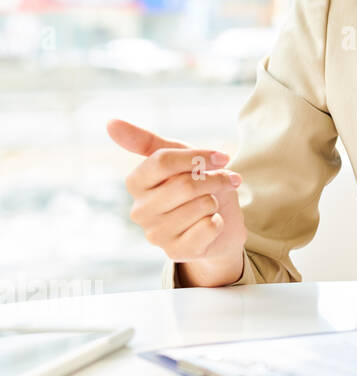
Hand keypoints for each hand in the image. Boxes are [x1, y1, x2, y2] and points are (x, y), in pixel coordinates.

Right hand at [106, 118, 246, 281]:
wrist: (220, 223)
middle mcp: (140, 210)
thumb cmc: (196, 185)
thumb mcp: (178, 157)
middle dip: (215, 180)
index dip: (197, 157)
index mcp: (136, 183)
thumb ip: (145, 141)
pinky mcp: (175, 253)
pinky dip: (219, 222)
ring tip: (212, 204)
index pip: (162, 161)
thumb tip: (109, 122)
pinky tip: (211, 224)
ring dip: (217, 201)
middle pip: (185, 185)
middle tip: (227, 180)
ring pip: (202, 206)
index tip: (223, 156)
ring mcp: (155, 234)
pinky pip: (209, 228)